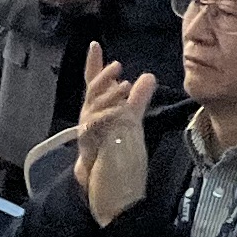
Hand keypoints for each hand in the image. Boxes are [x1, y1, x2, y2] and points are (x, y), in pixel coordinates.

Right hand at [72, 53, 155, 225]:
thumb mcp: (132, 124)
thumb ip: (138, 101)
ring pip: (92, 107)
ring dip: (107, 95)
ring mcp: (88, 133)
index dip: (95, 65)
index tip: (94, 45)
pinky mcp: (91, 148)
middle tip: (117, 66)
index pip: (96, 84)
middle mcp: (91, 120)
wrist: (109, 191)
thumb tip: (147, 76)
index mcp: (101, 112)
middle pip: (91, 92)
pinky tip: (118, 112)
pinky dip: (106, 118)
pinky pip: (94, 128)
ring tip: (124, 86)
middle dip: (102, 76)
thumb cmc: (117, 157)